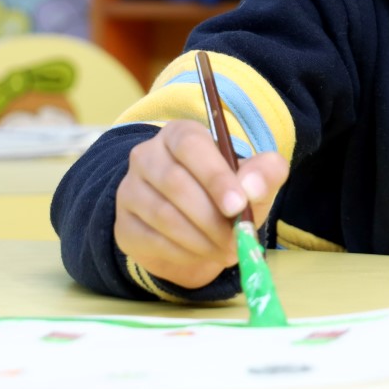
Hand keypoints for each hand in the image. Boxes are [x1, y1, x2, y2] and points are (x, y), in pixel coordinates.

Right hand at [113, 119, 289, 289]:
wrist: (199, 232)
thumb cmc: (228, 197)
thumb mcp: (255, 181)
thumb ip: (265, 174)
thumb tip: (252, 188)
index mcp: (180, 134)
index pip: (191, 145)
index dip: (215, 176)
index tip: (238, 205)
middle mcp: (147, 155)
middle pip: (175, 183)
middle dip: (212, 217)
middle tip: (238, 239)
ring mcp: (130, 190)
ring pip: (163, 215)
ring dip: (201, 239)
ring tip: (227, 249)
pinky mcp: (123, 225)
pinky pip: (152, 241)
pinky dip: (184, 253)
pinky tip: (203, 254)